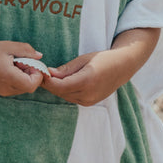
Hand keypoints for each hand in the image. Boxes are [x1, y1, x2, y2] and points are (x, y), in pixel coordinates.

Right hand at [0, 41, 44, 96]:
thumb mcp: (7, 46)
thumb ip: (26, 50)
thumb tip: (40, 56)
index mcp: (8, 77)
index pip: (32, 84)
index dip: (37, 74)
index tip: (31, 61)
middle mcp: (6, 88)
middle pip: (29, 87)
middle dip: (31, 74)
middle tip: (22, 60)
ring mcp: (2, 92)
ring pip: (23, 88)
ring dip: (24, 76)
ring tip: (14, 63)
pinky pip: (15, 87)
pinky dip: (17, 78)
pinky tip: (8, 67)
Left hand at [41, 28, 160, 105]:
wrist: (122, 67)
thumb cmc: (103, 59)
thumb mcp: (83, 59)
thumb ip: (66, 69)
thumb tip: (49, 73)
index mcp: (86, 81)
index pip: (59, 86)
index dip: (47, 81)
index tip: (39, 72)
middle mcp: (88, 94)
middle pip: (60, 92)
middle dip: (49, 84)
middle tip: (40, 73)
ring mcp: (90, 101)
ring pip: (65, 96)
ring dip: (56, 87)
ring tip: (50, 76)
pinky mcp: (90, 103)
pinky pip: (72, 97)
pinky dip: (65, 90)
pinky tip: (62, 82)